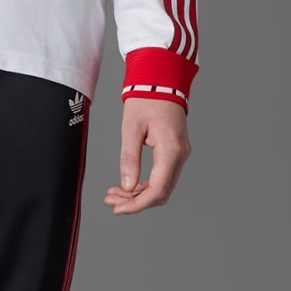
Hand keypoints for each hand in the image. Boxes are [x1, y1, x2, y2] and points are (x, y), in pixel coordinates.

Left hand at [105, 98, 190, 214]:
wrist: (161, 80)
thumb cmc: (146, 99)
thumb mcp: (131, 129)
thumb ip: (129, 159)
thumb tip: (127, 186)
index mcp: (171, 151)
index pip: (157, 190)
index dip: (137, 205)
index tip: (118, 209)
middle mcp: (180, 155)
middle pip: (160, 193)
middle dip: (135, 202)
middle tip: (110, 201)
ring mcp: (180, 154)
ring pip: (161, 186)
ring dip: (138, 194)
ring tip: (114, 194)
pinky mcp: (176, 151)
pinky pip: (162, 176)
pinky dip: (145, 184)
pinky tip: (127, 185)